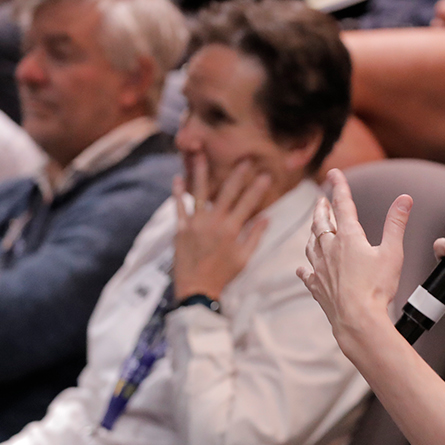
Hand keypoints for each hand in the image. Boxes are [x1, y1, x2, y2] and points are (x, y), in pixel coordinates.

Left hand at [171, 157, 272, 302]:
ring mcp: (195, 223)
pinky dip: (178, 192)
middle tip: (244, 159)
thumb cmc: (223, 275)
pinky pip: (178, 207)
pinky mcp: (180, 229)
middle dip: (237, 174)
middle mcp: (214, 222)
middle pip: (227, 192)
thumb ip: (254, 236)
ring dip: (200, 173)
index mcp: (231, 229)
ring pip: (199, 193)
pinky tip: (178, 177)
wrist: (196, 289)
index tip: (266, 174)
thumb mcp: (244, 258)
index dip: (258, 188)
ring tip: (200, 155)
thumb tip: (266, 218)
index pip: (248, 203)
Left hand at [298, 168, 411, 363]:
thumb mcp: (393, 252)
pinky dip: (304, 267)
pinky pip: (307, 273)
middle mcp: (330, 249)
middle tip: (319, 199)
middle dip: (321, 208)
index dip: (339, 187)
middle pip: (321, 222)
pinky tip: (302, 268)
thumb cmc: (377, 287)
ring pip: (311, 244)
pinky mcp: (317, 287)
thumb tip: (404, 199)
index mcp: (349, 238)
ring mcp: (320, 269)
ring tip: (313, 226)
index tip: (334, 173)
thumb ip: (396, 224)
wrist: (357, 319)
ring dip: (312, 232)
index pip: (343, 205)